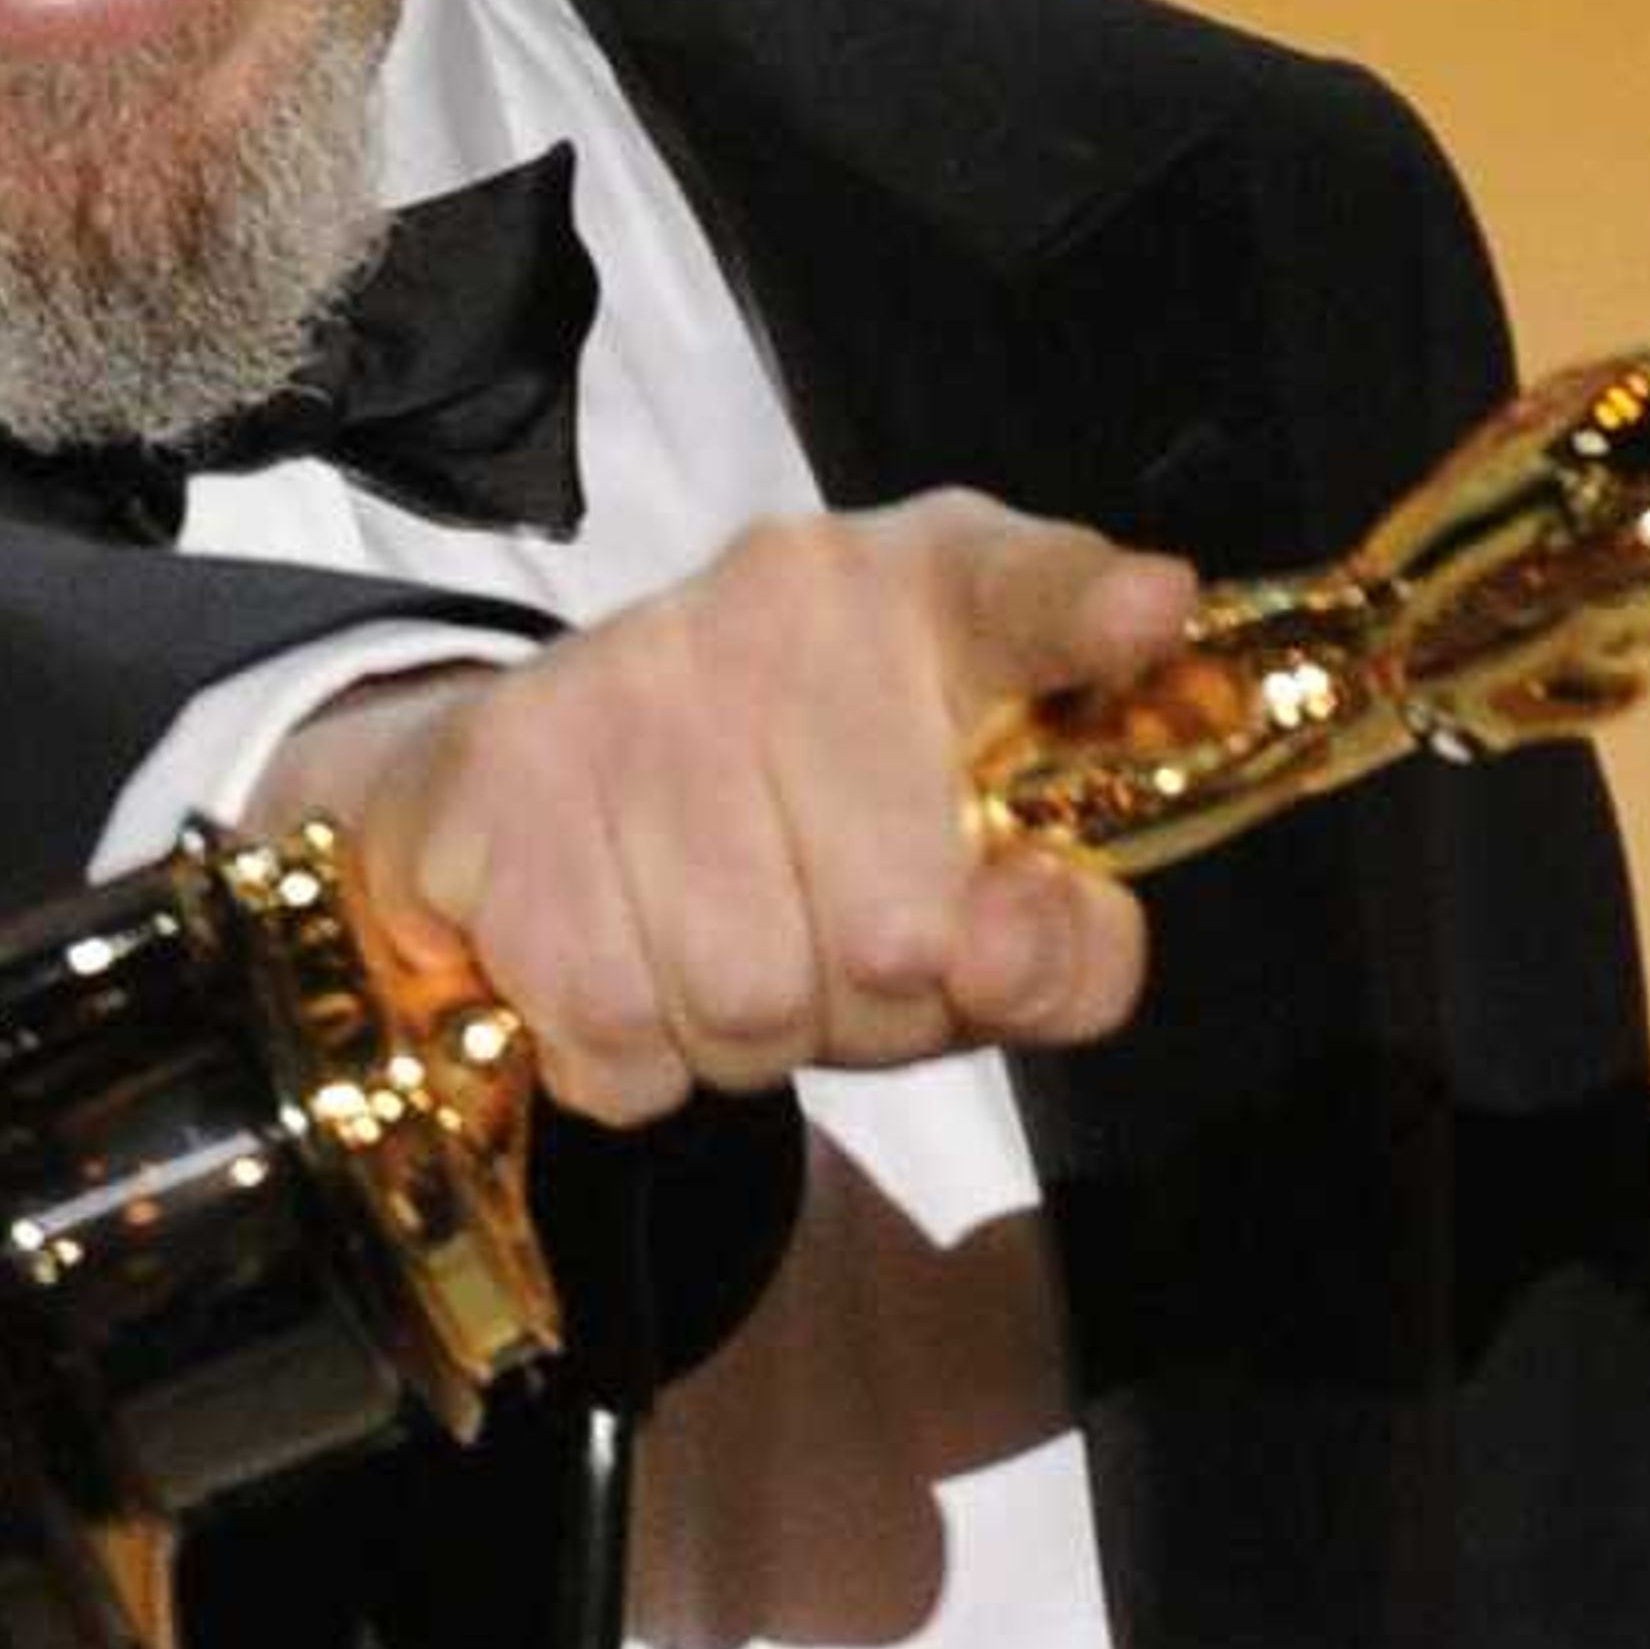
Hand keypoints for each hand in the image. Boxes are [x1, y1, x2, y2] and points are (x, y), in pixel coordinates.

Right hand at [246, 496, 1199, 1125]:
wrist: (509, 783)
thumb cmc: (793, 832)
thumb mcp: (959, 881)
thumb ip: (1055, 947)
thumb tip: (1015, 937)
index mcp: (929, 595)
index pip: (1024, 589)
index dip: (1089, 615)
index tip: (1143, 615)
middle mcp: (784, 603)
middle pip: (895, 940)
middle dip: (864, 1013)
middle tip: (817, 953)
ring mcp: (634, 675)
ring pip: (743, 996)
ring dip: (737, 1039)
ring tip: (714, 952)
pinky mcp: (506, 770)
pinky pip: (614, 1028)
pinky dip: (627, 1059)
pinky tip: (621, 966)